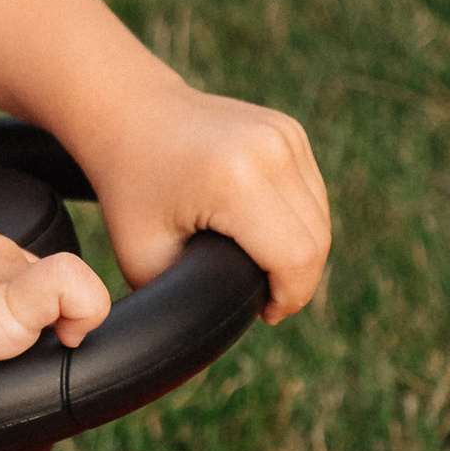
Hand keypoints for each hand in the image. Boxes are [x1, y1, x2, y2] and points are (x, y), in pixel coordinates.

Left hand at [86, 87, 328, 323]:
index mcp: (236, 180)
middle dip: (295, 280)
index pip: (296, 259)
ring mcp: (285, 134)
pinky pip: (312, 193)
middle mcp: (270, 149)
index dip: (288, 298)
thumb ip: (186, 301)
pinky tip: (264, 233)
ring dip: (300, 252)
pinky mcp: (290, 130)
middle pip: (317, 241)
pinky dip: (297, 221)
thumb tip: (216, 337)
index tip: (262, 313)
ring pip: (321, 218)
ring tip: (259, 266)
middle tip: (260, 296)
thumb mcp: (144, 258)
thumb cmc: (129, 190)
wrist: (128, 113)